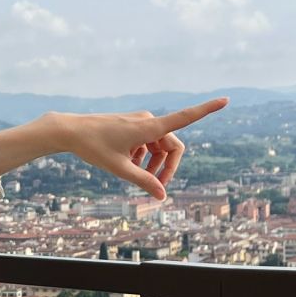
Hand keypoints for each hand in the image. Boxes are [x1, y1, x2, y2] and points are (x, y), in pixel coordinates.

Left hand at [49, 96, 228, 199]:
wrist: (69, 131)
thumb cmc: (93, 148)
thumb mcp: (119, 168)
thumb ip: (143, 182)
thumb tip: (162, 196)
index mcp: (148, 128)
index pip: (184, 118)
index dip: (206, 110)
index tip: (226, 99)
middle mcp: (147, 120)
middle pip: (172, 146)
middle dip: (168, 166)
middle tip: (157, 187)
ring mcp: (139, 122)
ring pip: (159, 146)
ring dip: (155, 163)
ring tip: (139, 178)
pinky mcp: (131, 125)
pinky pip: (147, 142)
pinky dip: (144, 156)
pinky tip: (129, 165)